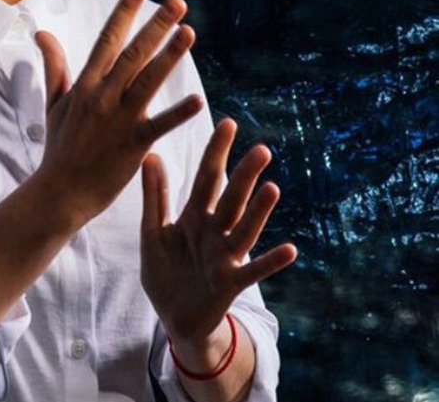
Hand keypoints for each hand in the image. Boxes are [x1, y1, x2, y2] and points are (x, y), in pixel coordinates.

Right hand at [33, 0, 203, 229]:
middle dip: (155, 26)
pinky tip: (196, 100)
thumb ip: (54, 65)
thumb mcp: (54, 102)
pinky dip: (177, 114)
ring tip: (189, 32)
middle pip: (132, 53)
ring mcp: (118, 119)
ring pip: (147, 81)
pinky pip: (158, 126)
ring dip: (169, 56)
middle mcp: (102, 96)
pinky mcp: (132, 145)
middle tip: (177, 2)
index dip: (124, 13)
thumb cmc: (60, 147)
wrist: (60, 192)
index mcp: (85, 84)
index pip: (107, 40)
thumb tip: (42, 33)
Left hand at [140, 118, 297, 350]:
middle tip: (261, 149)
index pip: (207, 177)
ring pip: (244, 229)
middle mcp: (214, 231)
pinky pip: (252, 272)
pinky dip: (270, 261)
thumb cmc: (165, 270)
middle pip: (231, 198)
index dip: (216, 152)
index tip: (228, 124)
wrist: (172, 317)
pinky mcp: (229, 283)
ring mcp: (224, 257)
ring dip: (259, 211)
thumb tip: (151, 154)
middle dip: (244, 175)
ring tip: (273, 188)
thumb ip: (154, 196)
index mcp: (194, 215)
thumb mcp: (152, 231)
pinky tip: (291, 249)